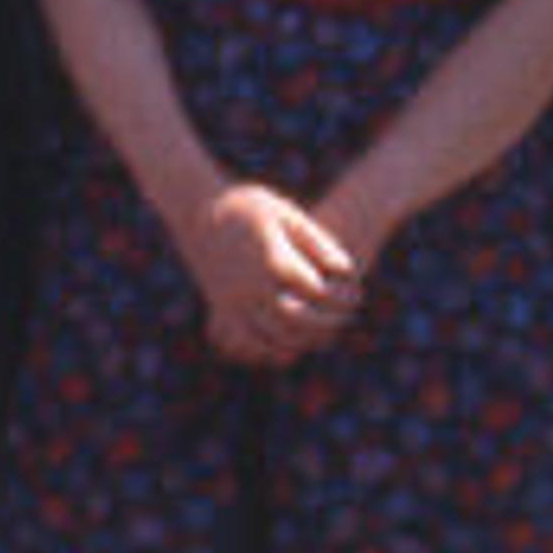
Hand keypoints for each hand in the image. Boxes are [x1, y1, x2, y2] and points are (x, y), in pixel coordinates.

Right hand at [175, 182, 363, 366]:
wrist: (196, 210)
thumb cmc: (247, 206)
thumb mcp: (286, 214)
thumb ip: (317, 243)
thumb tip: (347, 271)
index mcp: (271, 260)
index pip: (315, 289)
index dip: (339, 295)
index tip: (356, 294)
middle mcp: (251, 285)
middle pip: (296, 318)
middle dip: (325, 322)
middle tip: (345, 318)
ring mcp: (233, 300)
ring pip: (274, 334)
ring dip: (305, 338)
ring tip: (327, 332)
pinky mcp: (222, 308)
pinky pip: (252, 339)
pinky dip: (277, 345)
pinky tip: (296, 340)